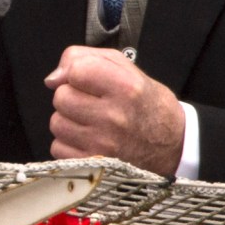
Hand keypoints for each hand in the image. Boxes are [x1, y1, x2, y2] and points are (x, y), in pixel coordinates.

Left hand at [44, 46, 184, 176]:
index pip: (77, 70)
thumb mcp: (126, 68)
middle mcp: (114, 116)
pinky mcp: (94, 165)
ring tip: (89, 120)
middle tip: (90, 101)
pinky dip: (68, 143)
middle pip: (61, 97)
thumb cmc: (146, 102)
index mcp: (125, 87)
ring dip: (68, 120)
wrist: (172, 144)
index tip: (85, 78)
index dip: (75, 71)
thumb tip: (52, 78)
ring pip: (57, 123)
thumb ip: (86, 59)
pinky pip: (58, 148)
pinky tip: (87, 139)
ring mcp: (103, 144)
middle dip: (71, 95)